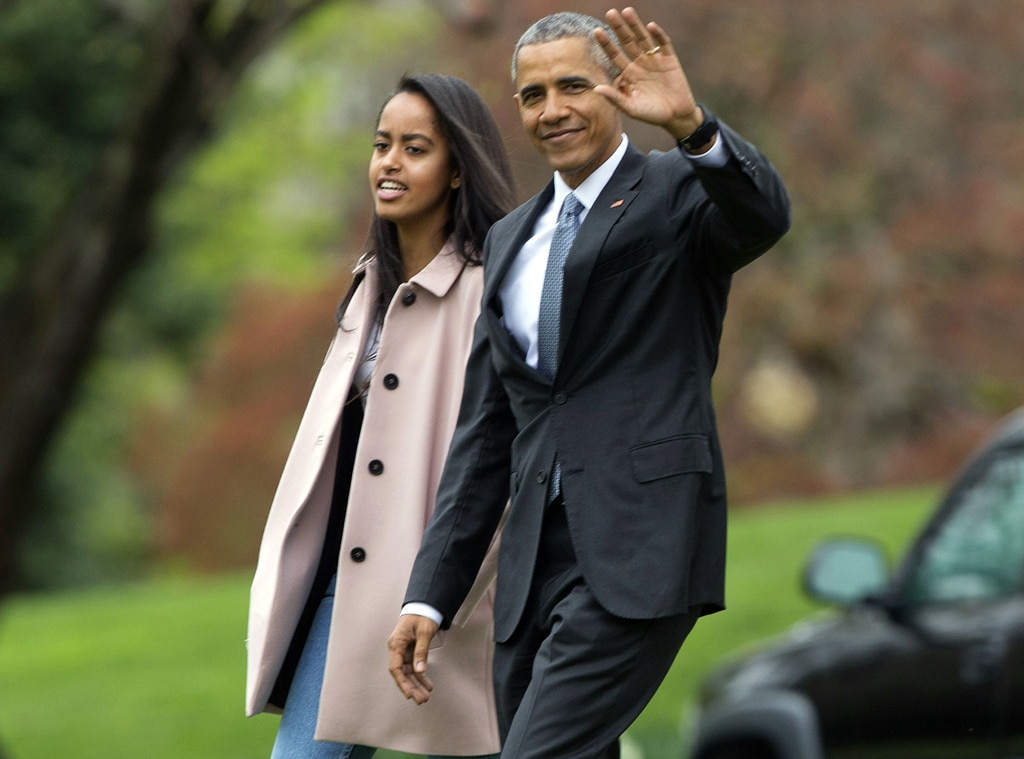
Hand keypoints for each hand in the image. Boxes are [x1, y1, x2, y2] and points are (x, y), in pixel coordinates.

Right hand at [387, 614, 437, 704]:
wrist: (424, 605)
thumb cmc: (422, 616)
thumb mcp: (424, 632)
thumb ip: (421, 651)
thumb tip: (420, 671)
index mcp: (396, 643)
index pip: (396, 668)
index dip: (402, 682)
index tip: (409, 694)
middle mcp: (397, 649)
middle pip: (402, 673)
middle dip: (411, 687)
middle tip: (421, 699)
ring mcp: (403, 650)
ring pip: (408, 672)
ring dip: (416, 684)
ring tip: (425, 696)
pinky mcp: (410, 651)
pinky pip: (414, 667)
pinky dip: (421, 676)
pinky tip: (427, 685)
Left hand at [594, 7, 701, 139]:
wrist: (676, 116)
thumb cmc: (651, 114)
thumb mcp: (631, 108)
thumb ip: (615, 97)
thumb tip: (596, 88)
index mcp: (628, 74)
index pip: (614, 55)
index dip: (606, 43)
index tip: (597, 31)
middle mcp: (640, 63)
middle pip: (627, 42)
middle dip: (619, 28)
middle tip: (610, 13)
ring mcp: (655, 60)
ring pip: (643, 39)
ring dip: (635, 25)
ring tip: (627, 11)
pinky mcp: (670, 59)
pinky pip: (663, 44)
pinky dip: (658, 35)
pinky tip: (650, 27)